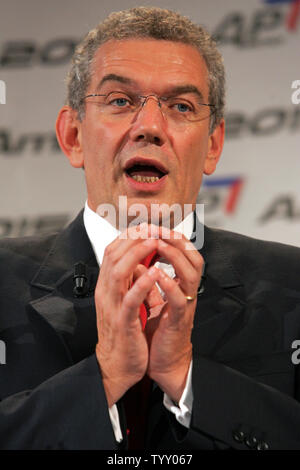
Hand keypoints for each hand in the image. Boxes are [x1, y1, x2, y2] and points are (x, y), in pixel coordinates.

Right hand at [94, 224, 160, 406]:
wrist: (116, 366)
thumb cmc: (123, 332)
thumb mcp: (123, 301)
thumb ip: (129, 282)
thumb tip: (140, 261)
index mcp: (107, 286)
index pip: (113, 251)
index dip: (129, 236)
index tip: (147, 227)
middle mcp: (106, 292)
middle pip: (114, 256)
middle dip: (134, 239)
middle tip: (153, 228)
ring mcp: (113, 306)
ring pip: (118, 272)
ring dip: (137, 254)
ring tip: (154, 242)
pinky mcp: (122, 322)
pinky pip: (130, 299)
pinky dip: (142, 284)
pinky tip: (155, 272)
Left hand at [145, 227, 203, 402]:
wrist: (163, 361)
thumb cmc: (159, 329)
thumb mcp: (153, 298)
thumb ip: (149, 279)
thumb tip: (137, 260)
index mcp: (180, 285)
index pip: (184, 254)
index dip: (172, 238)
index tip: (155, 226)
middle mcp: (187, 292)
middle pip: (193, 258)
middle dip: (178, 241)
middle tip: (160, 229)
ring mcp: (186, 306)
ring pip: (191, 275)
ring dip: (176, 258)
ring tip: (161, 245)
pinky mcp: (179, 321)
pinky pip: (180, 300)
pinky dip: (170, 285)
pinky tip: (159, 275)